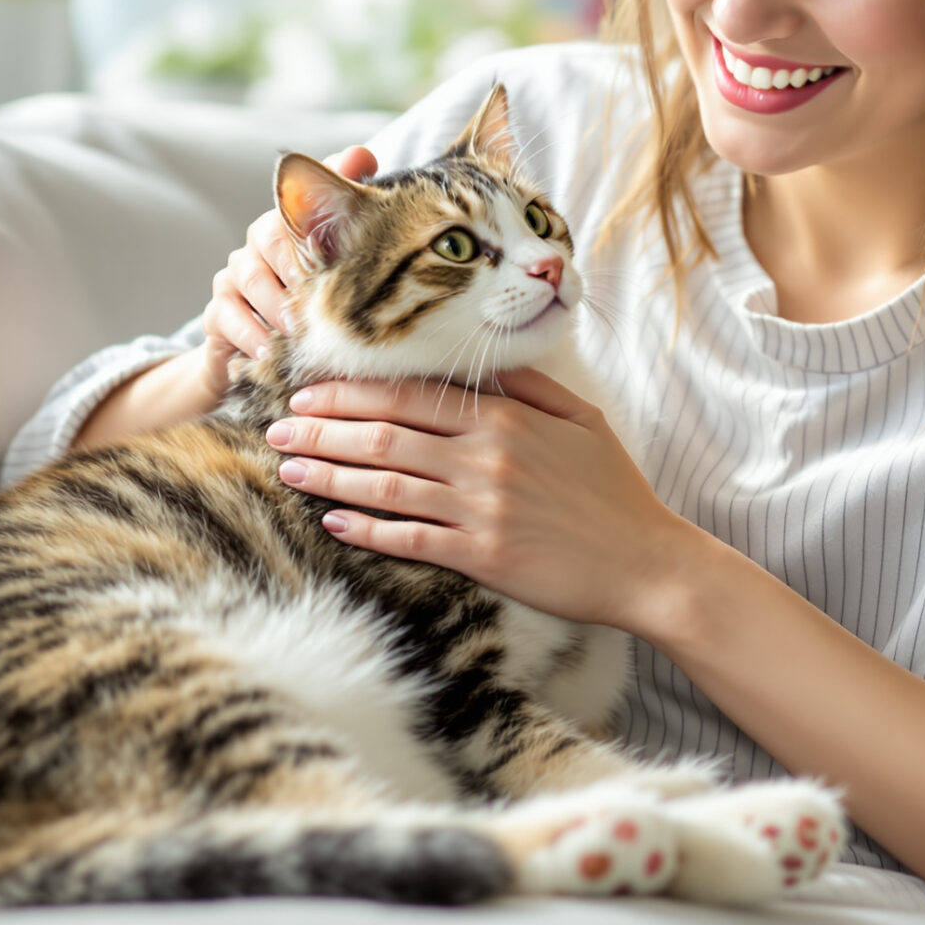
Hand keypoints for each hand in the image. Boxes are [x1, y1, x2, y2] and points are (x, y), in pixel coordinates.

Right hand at [196, 144, 376, 396]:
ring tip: (298, 331)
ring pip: (249, 279)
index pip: (298, 203)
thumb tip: (362, 153)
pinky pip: (227, 317)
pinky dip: (250, 334)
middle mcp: (259, 243)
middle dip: (297, 269)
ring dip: (275, 306)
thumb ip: (351, 211)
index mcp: (290, 224)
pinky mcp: (216, 314)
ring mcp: (233, 277)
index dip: (314, 211)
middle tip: (322, 298)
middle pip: (272, 240)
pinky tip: (269, 351)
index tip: (338, 233)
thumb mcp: (341, 267)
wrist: (269, 356)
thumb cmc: (314, 304)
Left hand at [264, 368, 705, 630]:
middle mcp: (484, 459)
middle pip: (382, 436)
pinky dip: (366, 530)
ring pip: (384, 486)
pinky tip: (333, 521)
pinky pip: (409, 540)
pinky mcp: (482, 558)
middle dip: (321, 430)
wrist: (647, 562)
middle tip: (276, 429)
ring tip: (288, 470)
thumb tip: (477, 362)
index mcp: (504, 420)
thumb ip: (525, 387)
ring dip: (329, 475)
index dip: (351, 394)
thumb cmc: (614, 489)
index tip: (309, 393)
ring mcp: (480, 510)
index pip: (409, 397)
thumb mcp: (580, 418)